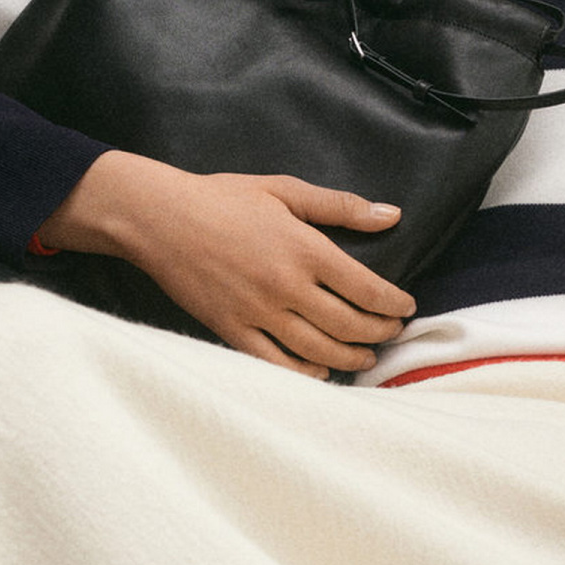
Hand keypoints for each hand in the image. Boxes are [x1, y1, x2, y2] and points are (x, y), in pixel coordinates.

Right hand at [37, 152, 414, 375]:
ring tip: (367, 358)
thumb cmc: (222, 199)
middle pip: (350, 326)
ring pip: (319, 351)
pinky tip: (321, 372)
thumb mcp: (284, 190)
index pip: (367, 289)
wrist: (158, 218)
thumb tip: (392, 215)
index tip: (406, 308)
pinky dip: (306, 374)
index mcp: (304, 249)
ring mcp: (258, 313)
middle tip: (392, 334)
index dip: (394, 305)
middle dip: (380, 334)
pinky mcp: (232, 331)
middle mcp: (286, 286)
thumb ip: (341, 207)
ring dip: (352, 359)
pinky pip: (277, 365)